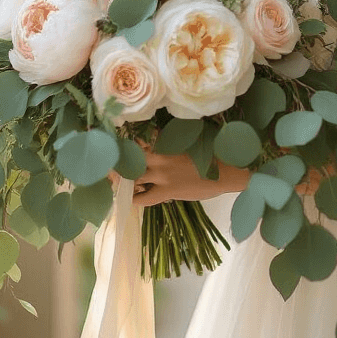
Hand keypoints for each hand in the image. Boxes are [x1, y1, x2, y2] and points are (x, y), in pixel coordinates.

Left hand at [108, 141, 247, 206]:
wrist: (226, 171)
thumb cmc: (211, 153)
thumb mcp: (190, 141)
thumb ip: (171, 141)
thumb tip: (156, 139)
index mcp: (166, 141)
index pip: (139, 140)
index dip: (125, 144)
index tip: (115, 145)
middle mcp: (160, 156)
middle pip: (130, 158)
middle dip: (118, 162)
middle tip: (109, 165)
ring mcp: (162, 175)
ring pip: (134, 177)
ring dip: (124, 180)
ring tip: (116, 181)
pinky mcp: (167, 192)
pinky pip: (144, 198)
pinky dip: (135, 198)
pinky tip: (130, 198)